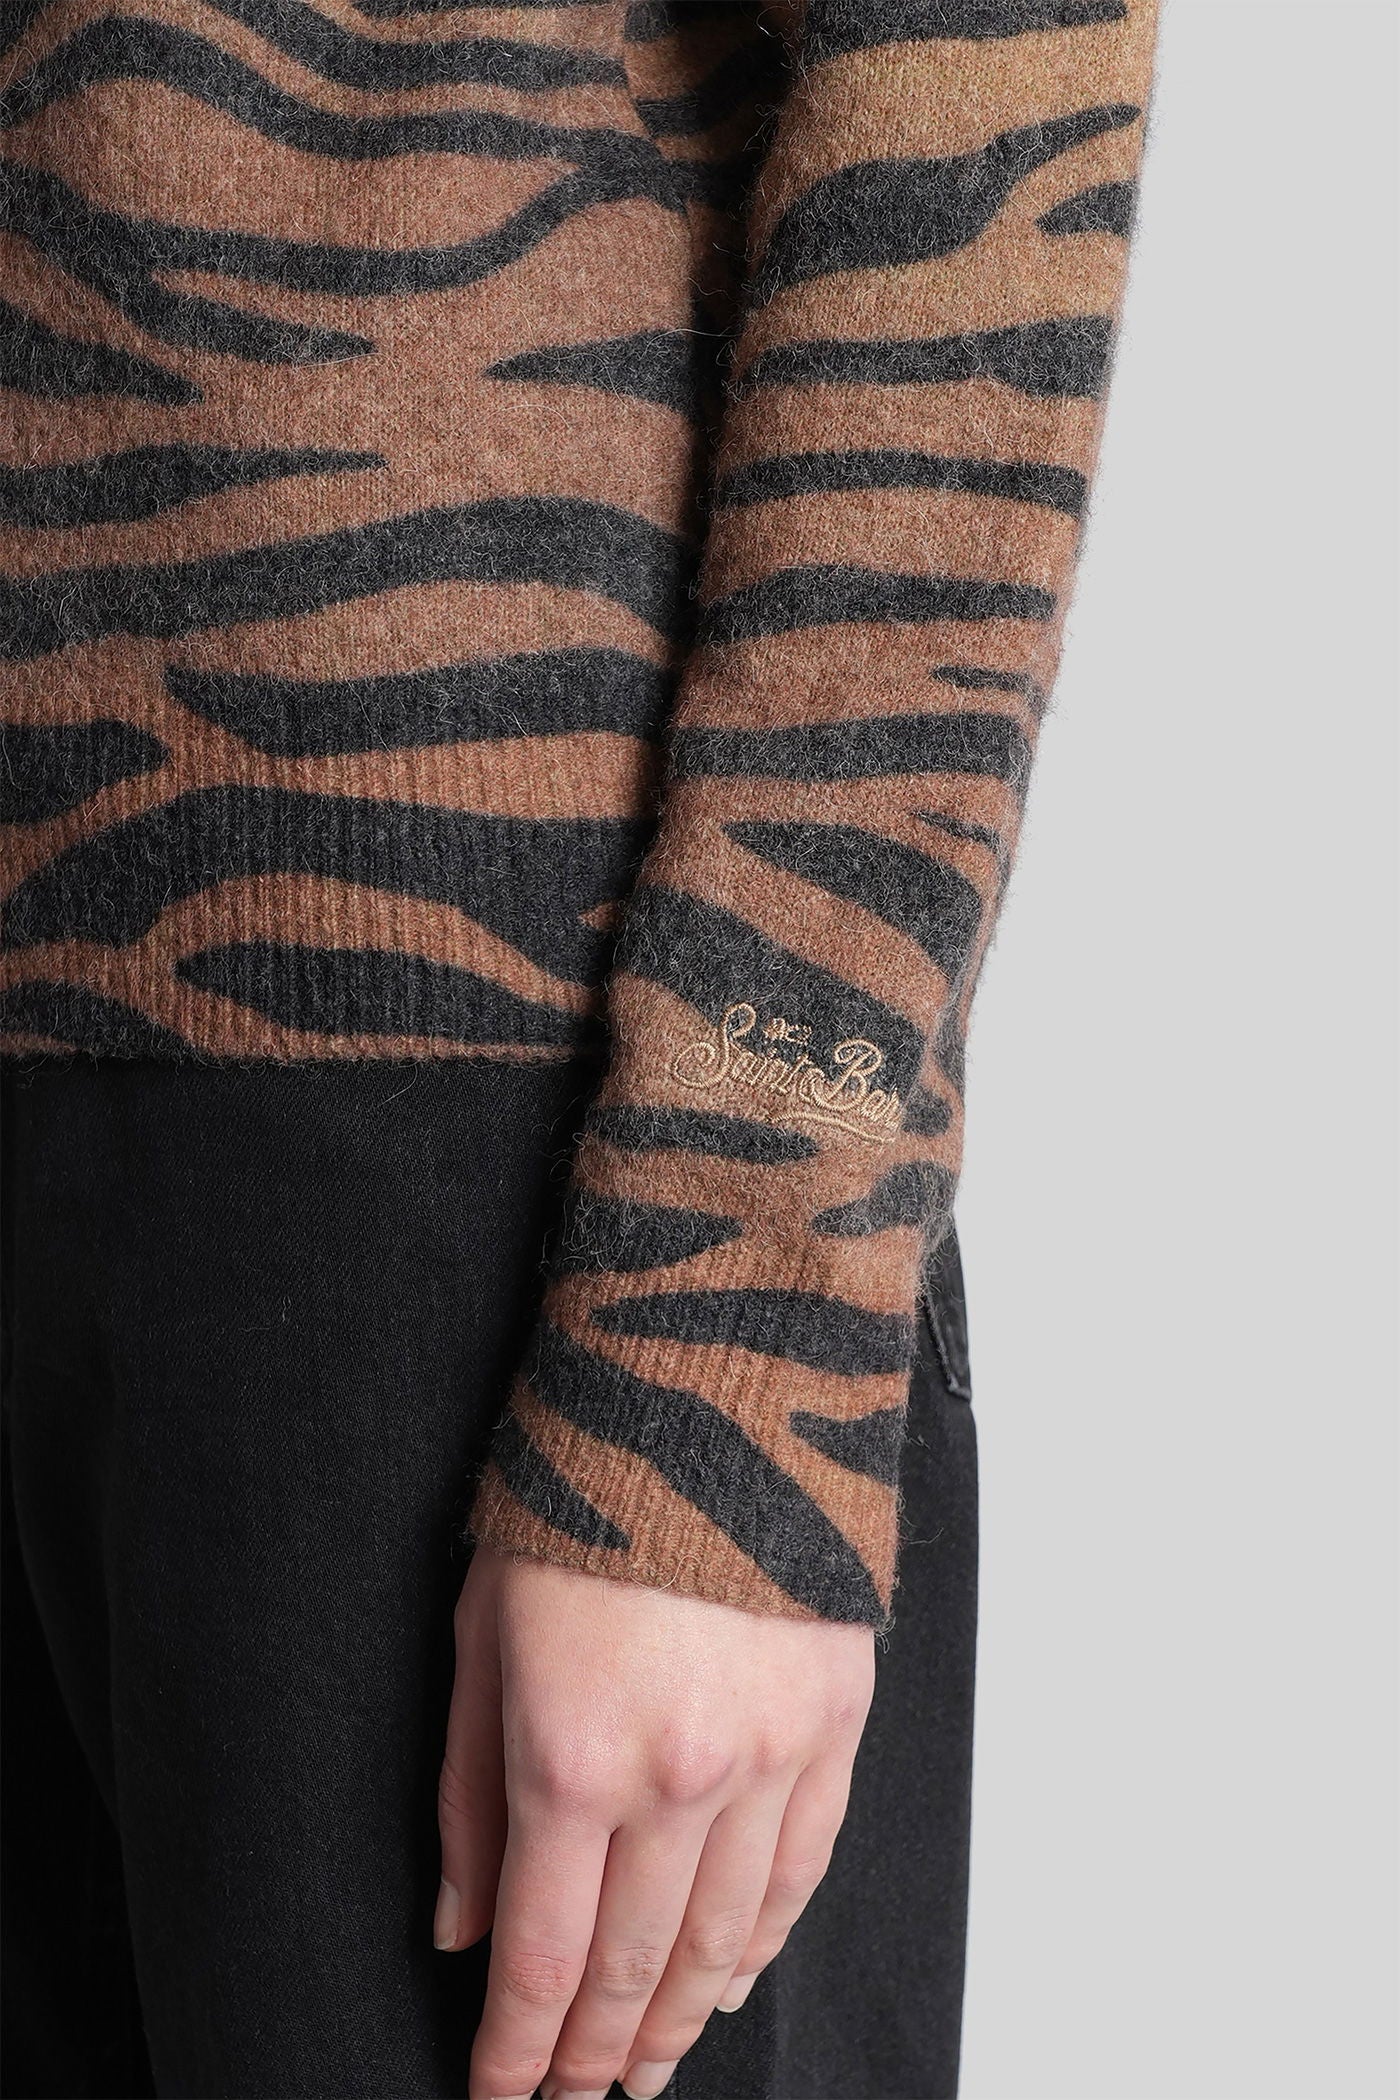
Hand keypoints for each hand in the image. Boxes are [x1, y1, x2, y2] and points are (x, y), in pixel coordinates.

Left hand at [435, 1544, 874, 2099]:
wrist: (708, 1391)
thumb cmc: (576, 1501)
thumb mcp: (481, 1638)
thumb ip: (468, 1798)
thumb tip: (460, 1930)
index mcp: (573, 1757)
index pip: (542, 1958)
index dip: (518, 2052)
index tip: (501, 2098)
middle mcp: (681, 1777)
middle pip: (633, 1968)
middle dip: (595, 2055)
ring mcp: (771, 1755)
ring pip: (724, 1939)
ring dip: (679, 2020)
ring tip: (648, 2068)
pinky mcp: (834, 1721)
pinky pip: (803, 1869)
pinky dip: (764, 1943)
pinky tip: (731, 1981)